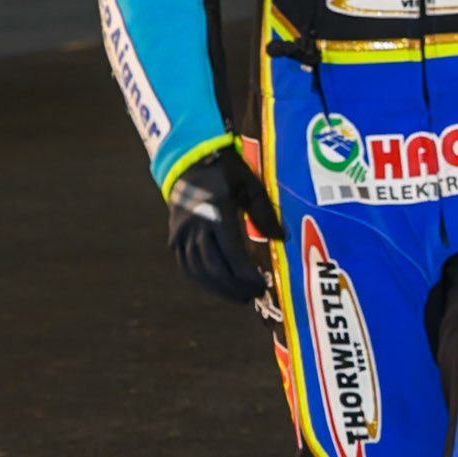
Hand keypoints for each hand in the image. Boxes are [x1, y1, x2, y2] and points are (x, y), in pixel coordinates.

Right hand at [167, 145, 282, 303]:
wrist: (188, 160)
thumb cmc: (226, 170)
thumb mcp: (250, 184)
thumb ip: (264, 212)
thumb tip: (282, 238)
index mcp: (216, 213)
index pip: (232, 255)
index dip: (247, 276)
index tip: (262, 285)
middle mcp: (195, 226)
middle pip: (214, 268)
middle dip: (235, 287)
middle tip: (255, 295)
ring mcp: (181, 233)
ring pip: (198, 271)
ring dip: (219, 288)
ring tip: (240, 296)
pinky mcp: (175, 237)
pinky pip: (187, 266)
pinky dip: (203, 280)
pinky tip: (219, 286)